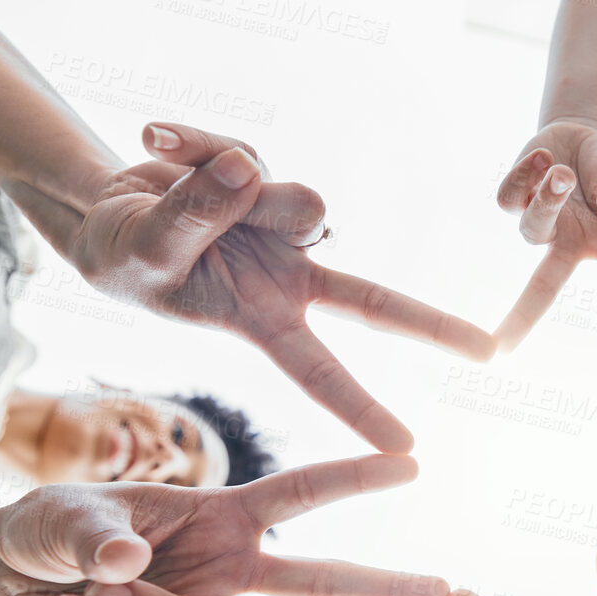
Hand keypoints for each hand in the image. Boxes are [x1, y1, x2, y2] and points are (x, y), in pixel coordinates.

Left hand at [0, 455, 446, 595]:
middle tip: (443, 590)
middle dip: (382, 587)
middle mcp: (224, 566)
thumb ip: (94, 536)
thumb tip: (127, 566)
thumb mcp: (63, 514)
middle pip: (319, 584)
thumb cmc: (47, 526)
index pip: (301, 495)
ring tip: (85, 591)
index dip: (355, 477)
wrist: (4, 582)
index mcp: (219, 513)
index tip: (412, 461)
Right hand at [69, 122, 495, 452]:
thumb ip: (197, 213)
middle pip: (370, 301)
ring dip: (225, 185)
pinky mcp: (272, 178)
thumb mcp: (149, 247)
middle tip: (490, 353)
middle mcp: (289, 279)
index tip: (407, 452)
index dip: (360, 410)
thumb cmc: (127, 254)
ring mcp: (286, 227)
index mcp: (259, 320)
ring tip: (171, 175)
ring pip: (293, 200)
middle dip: (429, 326)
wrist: (107, 213)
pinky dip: (196, 143)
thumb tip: (249, 168)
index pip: (318, 372)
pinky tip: (159, 143)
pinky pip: (246, 151)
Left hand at [494, 122, 596, 353]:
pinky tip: (544, 157)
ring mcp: (539, 223)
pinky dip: (526, 173)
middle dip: (522, 315)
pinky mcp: (514, 199)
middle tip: (503, 347)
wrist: (577, 133)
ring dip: (548, 198)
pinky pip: (510, 196)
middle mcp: (567, 243)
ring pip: (530, 226)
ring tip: (563, 174)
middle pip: (543, 285)